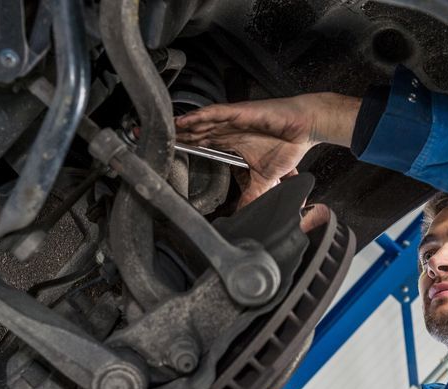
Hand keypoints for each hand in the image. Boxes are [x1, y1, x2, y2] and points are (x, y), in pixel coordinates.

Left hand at [175, 93, 360, 206]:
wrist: (306, 129)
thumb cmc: (287, 147)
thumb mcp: (264, 181)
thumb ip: (251, 196)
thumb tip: (242, 217)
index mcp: (229, 143)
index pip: (198, 145)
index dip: (180, 147)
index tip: (159, 152)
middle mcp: (226, 131)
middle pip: (191, 133)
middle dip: (170, 135)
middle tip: (142, 136)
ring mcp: (231, 121)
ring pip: (198, 123)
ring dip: (178, 127)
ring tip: (157, 129)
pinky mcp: (240, 113)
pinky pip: (215, 114)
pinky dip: (199, 117)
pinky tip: (184, 121)